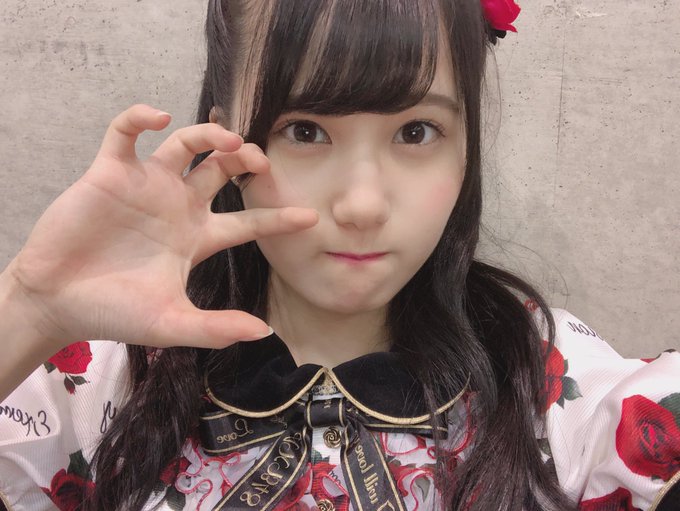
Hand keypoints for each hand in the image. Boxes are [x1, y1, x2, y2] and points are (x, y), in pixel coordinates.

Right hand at [5, 104, 317, 350]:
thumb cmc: (113, 314)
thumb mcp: (170, 323)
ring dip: (210, 134)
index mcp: (198, 237)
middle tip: (262, 161)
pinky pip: (126, 132)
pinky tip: (159, 118)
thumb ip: (215, 328)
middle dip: (247, 159)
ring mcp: (147, 186)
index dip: (278, 218)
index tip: (310, 217)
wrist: (57, 302)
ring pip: (186, 144)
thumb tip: (263, 332)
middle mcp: (178, 205)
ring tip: (228, 138)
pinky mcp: (110, 172)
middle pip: (223, 170)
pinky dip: (140, 118)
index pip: (248, 222)